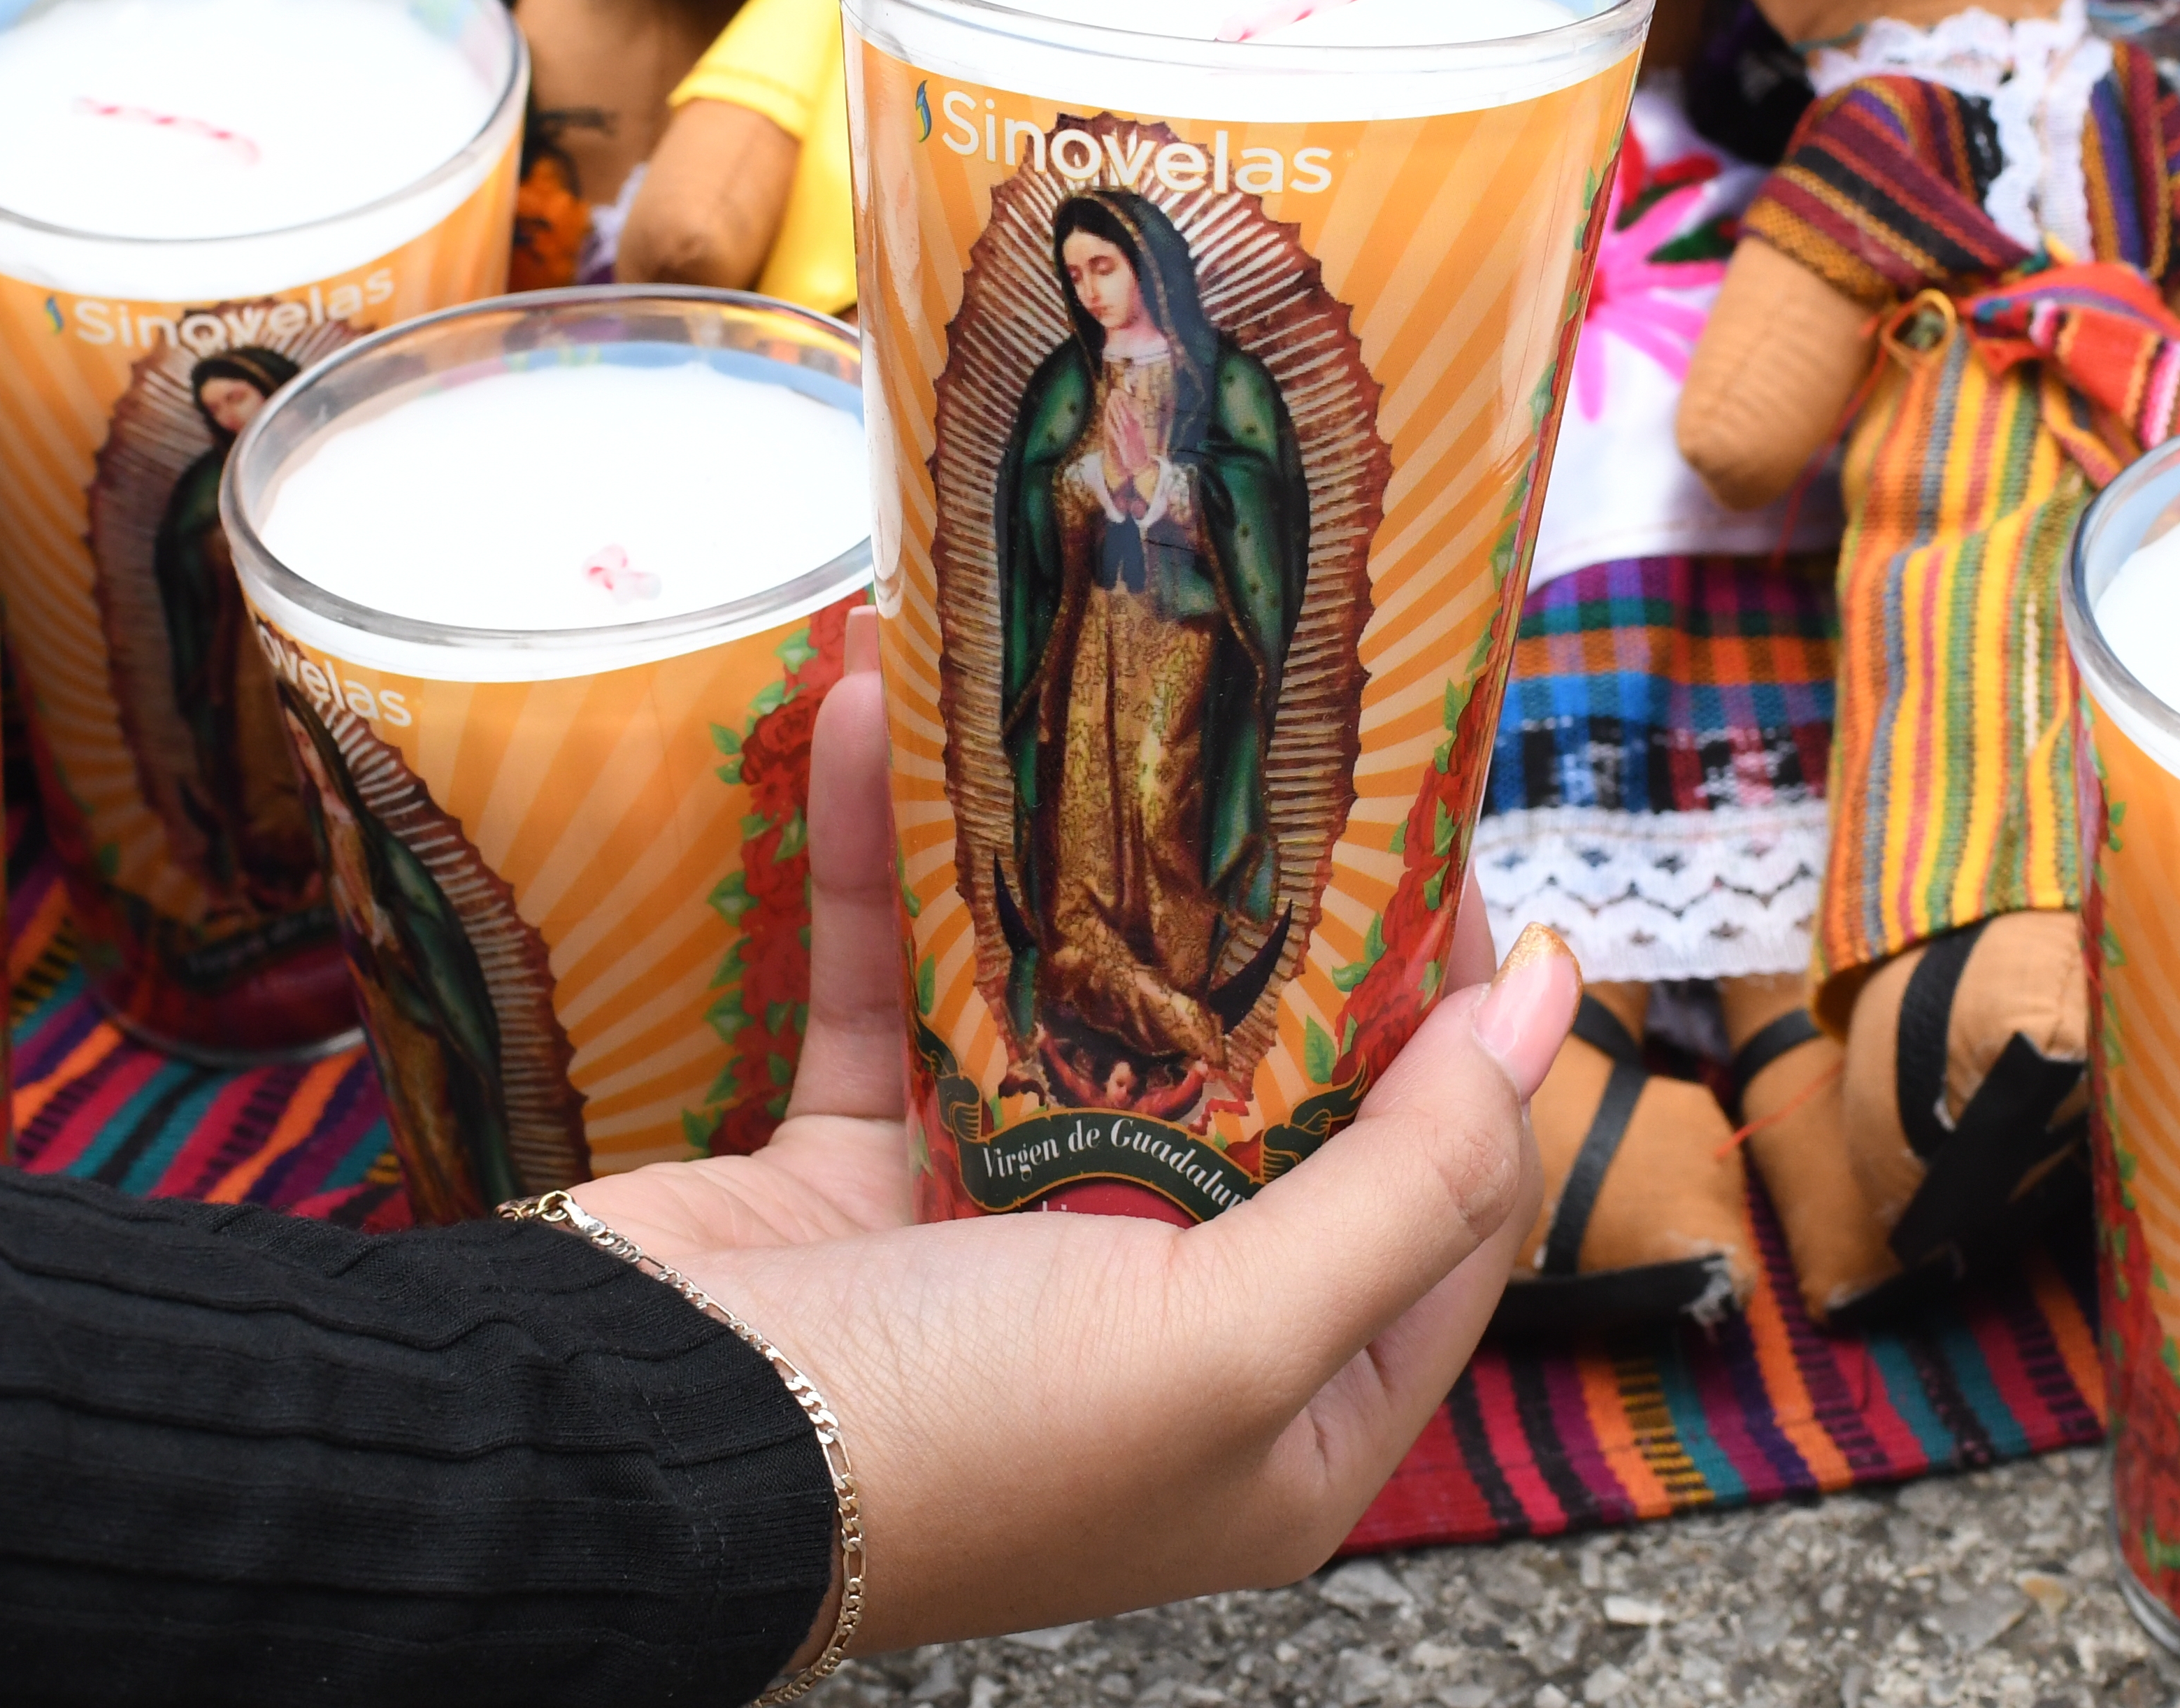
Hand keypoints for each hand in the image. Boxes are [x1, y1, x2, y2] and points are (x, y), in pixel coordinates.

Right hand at [571, 607, 1579, 1657]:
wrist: (634, 1464)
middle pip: (1268, 1106)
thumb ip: (1409, 1178)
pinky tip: (894, 728)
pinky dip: (894, 872)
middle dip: (1281, 938)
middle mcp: (1153, 1345)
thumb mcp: (1232, 1341)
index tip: (1460, 877)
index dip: (1473, 1058)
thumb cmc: (960, 1435)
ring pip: (1076, 1030)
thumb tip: (1545, 1008)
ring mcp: (996, 1255)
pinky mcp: (854, 1179)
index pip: (1441, 1217)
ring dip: (1070, 874)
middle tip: (1297, 766)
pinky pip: (900, 996)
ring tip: (1092, 715)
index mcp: (1278, 1423)